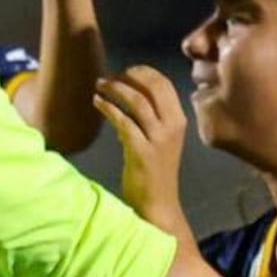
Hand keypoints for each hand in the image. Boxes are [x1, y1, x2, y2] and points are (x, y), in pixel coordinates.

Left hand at [94, 65, 189, 236]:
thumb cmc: (156, 173)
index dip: (143, 72)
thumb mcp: (160, 141)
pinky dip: (108, 108)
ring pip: (137, 100)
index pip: (164, 84)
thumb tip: (128, 99)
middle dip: (128, 76)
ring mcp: (158, 139)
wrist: (158, 204)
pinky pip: (123, 120)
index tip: (125, 71)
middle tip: (110, 77)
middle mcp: (172, 126)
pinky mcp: (142, 151)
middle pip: (152, 86)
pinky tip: (97, 103)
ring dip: (115, 88)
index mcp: (179, 120)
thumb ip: (151, 119)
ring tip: (99, 85)